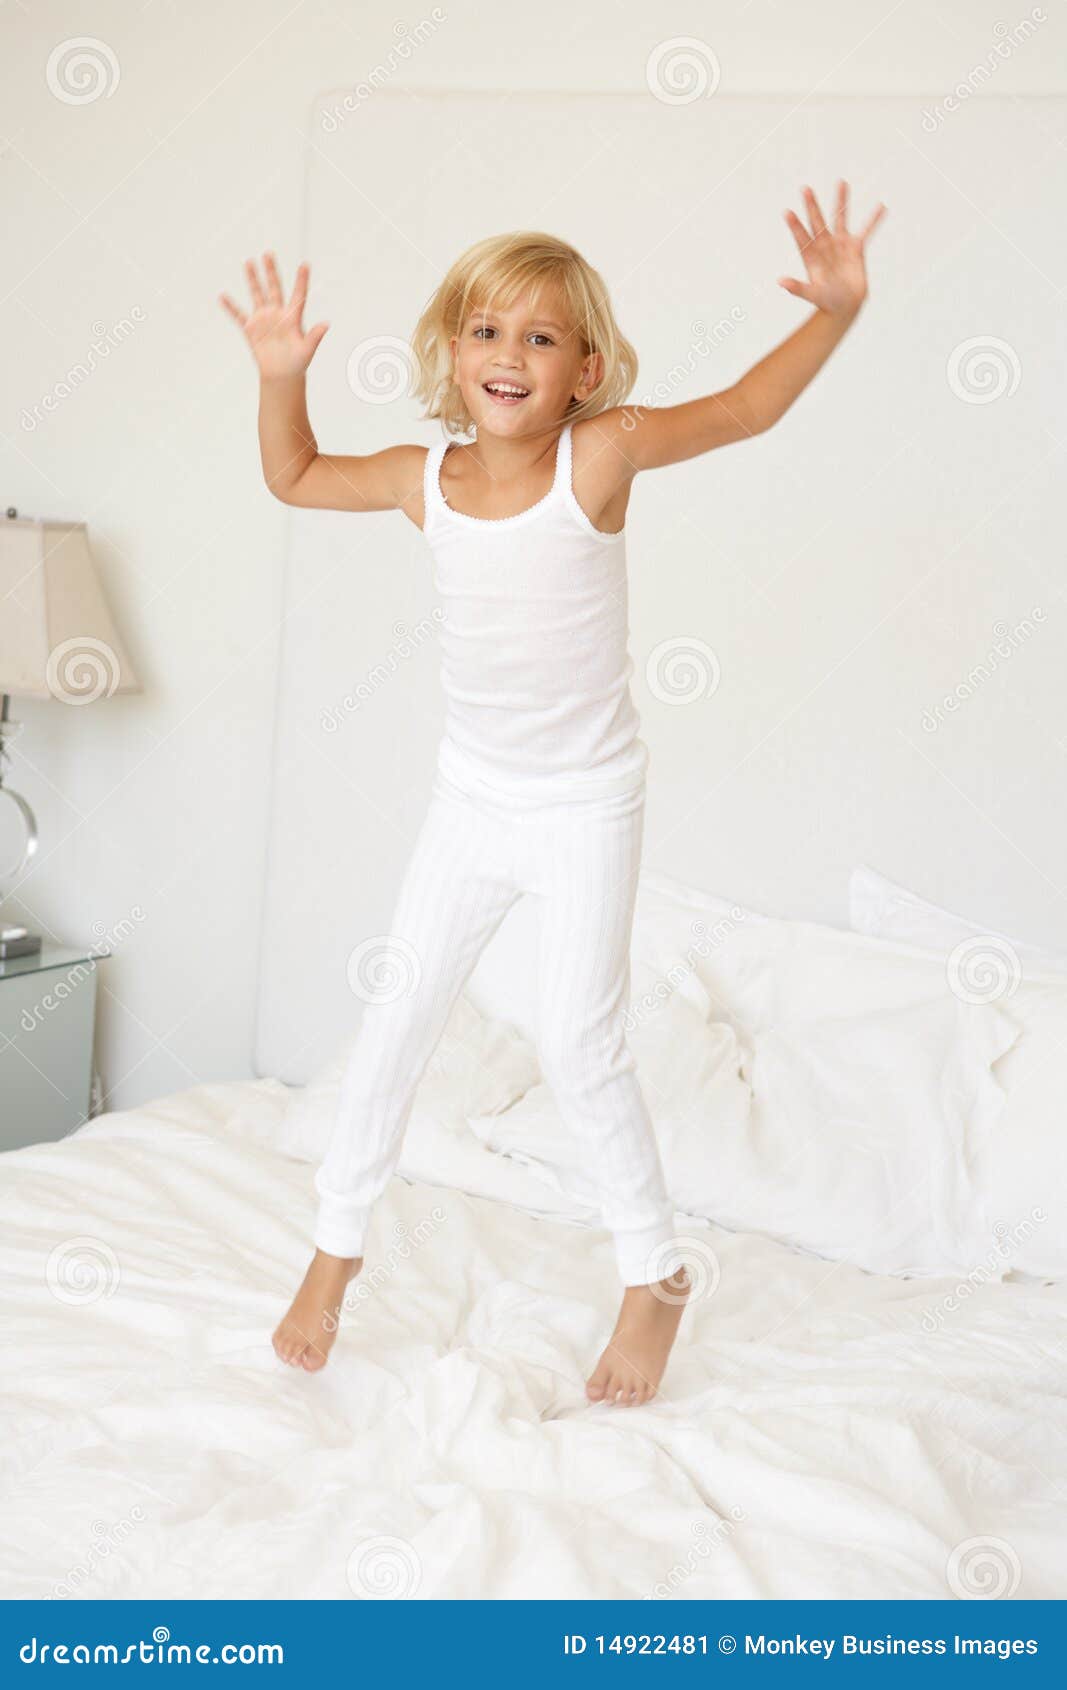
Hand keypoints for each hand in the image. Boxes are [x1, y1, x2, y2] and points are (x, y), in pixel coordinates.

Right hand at [219, 253, 328, 378]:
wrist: (281, 375)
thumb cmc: (298, 363)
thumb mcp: (307, 349)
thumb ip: (315, 336)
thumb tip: (327, 324)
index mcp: (293, 317)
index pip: (298, 295)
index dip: (302, 280)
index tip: (305, 264)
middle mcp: (277, 314)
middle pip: (274, 288)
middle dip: (271, 271)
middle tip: (268, 254)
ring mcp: (263, 319)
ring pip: (257, 294)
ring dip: (252, 279)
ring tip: (248, 261)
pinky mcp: (251, 329)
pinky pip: (238, 315)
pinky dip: (230, 307)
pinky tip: (223, 297)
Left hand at [778, 182, 885, 318]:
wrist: (845, 306)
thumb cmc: (827, 302)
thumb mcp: (812, 295)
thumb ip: (797, 288)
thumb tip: (780, 281)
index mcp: (811, 256)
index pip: (801, 238)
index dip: (795, 226)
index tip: (787, 212)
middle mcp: (824, 246)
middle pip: (817, 222)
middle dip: (811, 206)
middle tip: (804, 188)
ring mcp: (840, 245)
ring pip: (840, 218)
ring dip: (841, 201)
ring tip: (841, 182)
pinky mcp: (856, 248)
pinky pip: (866, 231)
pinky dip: (873, 220)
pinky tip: (881, 206)